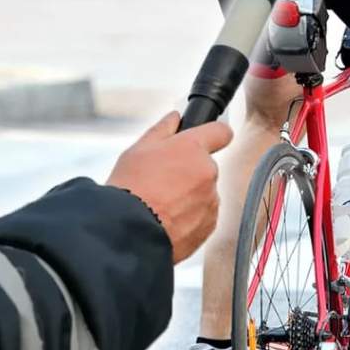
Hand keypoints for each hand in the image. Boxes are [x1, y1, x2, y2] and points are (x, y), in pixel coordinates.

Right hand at [107, 112, 232, 263]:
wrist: (128, 231)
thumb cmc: (130, 189)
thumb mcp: (137, 151)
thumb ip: (162, 130)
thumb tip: (174, 118)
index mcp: (192, 148)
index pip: (221, 132)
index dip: (213, 135)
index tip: (206, 141)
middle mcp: (208, 172)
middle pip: (205, 167)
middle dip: (189, 172)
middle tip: (162, 181)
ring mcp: (211, 200)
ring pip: (204, 193)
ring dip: (189, 197)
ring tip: (161, 205)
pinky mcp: (209, 225)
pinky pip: (202, 216)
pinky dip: (189, 218)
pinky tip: (166, 219)